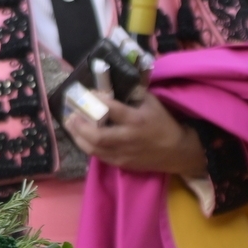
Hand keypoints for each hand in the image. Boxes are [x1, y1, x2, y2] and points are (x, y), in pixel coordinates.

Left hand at [64, 91, 207, 178]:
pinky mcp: (122, 163)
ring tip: (70, 125)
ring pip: (94, 149)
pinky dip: (87, 146)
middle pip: (97, 136)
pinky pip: (99, 156)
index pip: (112, 109)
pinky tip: (81, 137)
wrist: (177, 151)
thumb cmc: (163, 123)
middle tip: (71, 115)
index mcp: (136, 120)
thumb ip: (132, 94)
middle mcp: (128, 138)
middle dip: (80, 125)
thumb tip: (109, 84)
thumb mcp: (152, 103)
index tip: (87, 93)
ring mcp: (124, 153)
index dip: (96, 100)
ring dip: (78, 137)